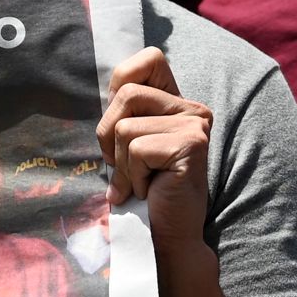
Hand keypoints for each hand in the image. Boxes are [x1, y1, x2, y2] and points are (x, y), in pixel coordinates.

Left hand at [97, 48, 212, 248]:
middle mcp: (193, 108)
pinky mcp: (192, 144)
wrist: (164, 236)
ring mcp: (196, 124)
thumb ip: (122, 112)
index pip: (148, 59)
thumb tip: (100, 87)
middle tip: (126, 166)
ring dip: (122, 162)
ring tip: (141, 181)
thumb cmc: (142, 190)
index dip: (121, 84)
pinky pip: (136, 149)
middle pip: (127, 93)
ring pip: (125, 126)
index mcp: (177, 101)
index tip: (120, 126)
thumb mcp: (126, 143)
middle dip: (109, 135)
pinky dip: (132, 176)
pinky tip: (150, 190)